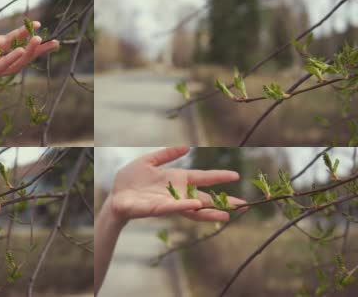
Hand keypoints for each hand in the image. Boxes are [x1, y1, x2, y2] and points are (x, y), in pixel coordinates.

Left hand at [0, 16, 59, 99]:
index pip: (7, 43)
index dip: (22, 34)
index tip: (37, 24)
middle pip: (16, 56)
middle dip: (35, 49)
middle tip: (55, 41)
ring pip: (11, 64)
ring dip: (27, 54)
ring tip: (41, 42)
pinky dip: (10, 61)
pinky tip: (21, 52)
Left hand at [108, 147, 246, 224]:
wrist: (115, 195)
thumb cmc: (131, 180)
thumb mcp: (149, 161)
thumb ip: (167, 154)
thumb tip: (186, 147)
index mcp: (178, 180)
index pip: (203, 178)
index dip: (219, 177)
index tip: (236, 176)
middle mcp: (178, 193)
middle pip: (205, 199)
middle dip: (224, 203)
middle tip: (245, 206)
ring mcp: (169, 203)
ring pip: (194, 209)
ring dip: (210, 212)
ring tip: (227, 215)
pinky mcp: (157, 209)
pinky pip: (173, 208)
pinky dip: (184, 207)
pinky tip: (196, 205)